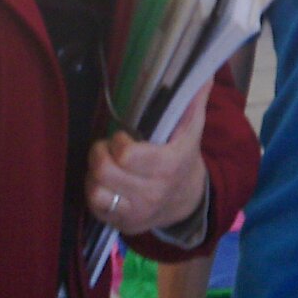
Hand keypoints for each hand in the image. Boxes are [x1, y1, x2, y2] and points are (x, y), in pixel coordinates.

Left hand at [86, 87, 208, 235]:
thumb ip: (193, 101)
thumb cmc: (184, 159)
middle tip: (107, 147)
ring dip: (94, 174)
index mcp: (169, 166)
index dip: (118, 141)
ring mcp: (137, 211)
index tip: (123, 136)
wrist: (187, 202)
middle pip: (105, 171)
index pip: (127, 155)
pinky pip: (94, 207)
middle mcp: (152, 192)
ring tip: (104, 165)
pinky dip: (94, 191)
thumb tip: (204, 73)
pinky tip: (104, 183)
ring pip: (96, 191)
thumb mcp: (191, 131)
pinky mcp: (123, 224)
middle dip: (100, 152)